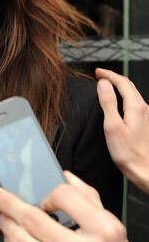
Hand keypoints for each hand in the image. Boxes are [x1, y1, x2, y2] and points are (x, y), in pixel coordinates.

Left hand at [0, 174, 148, 241]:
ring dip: (7, 226)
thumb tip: (65, 176)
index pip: (64, 195)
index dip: (46, 193)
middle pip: (33, 218)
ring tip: (3, 219)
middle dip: (8, 203)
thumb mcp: (116, 233)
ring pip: (21, 240)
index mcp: (105, 230)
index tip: (40, 197)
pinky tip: (14, 240)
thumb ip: (90, 202)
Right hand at [96, 67, 148, 191]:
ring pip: (133, 95)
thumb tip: (104, 85)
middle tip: (101, 76)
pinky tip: (118, 104)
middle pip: (129, 87)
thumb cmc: (129, 154)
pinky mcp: (146, 124)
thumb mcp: (112, 127)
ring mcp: (147, 116)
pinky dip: (124, 98)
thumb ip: (108, 103)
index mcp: (136, 107)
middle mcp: (144, 109)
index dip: (109, 75)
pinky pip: (134, 104)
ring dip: (120, 88)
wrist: (145, 169)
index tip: (98, 72)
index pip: (122, 82)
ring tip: (107, 87)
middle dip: (114, 79)